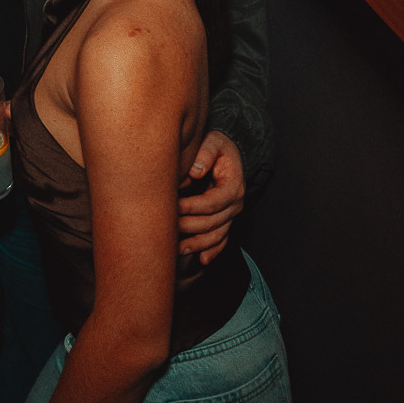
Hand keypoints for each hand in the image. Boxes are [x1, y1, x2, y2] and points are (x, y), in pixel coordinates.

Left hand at [177, 130, 244, 265]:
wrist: (226, 153)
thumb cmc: (217, 147)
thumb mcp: (213, 142)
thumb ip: (205, 154)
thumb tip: (194, 172)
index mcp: (233, 186)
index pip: (212, 202)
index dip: (192, 207)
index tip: (174, 206)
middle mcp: (236, 204)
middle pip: (213, 222)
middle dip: (190, 227)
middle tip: (167, 227)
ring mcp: (232, 214)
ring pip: (216, 235)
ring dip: (198, 244)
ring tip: (178, 249)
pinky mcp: (226, 221)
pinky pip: (222, 240)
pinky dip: (213, 251)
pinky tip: (202, 260)